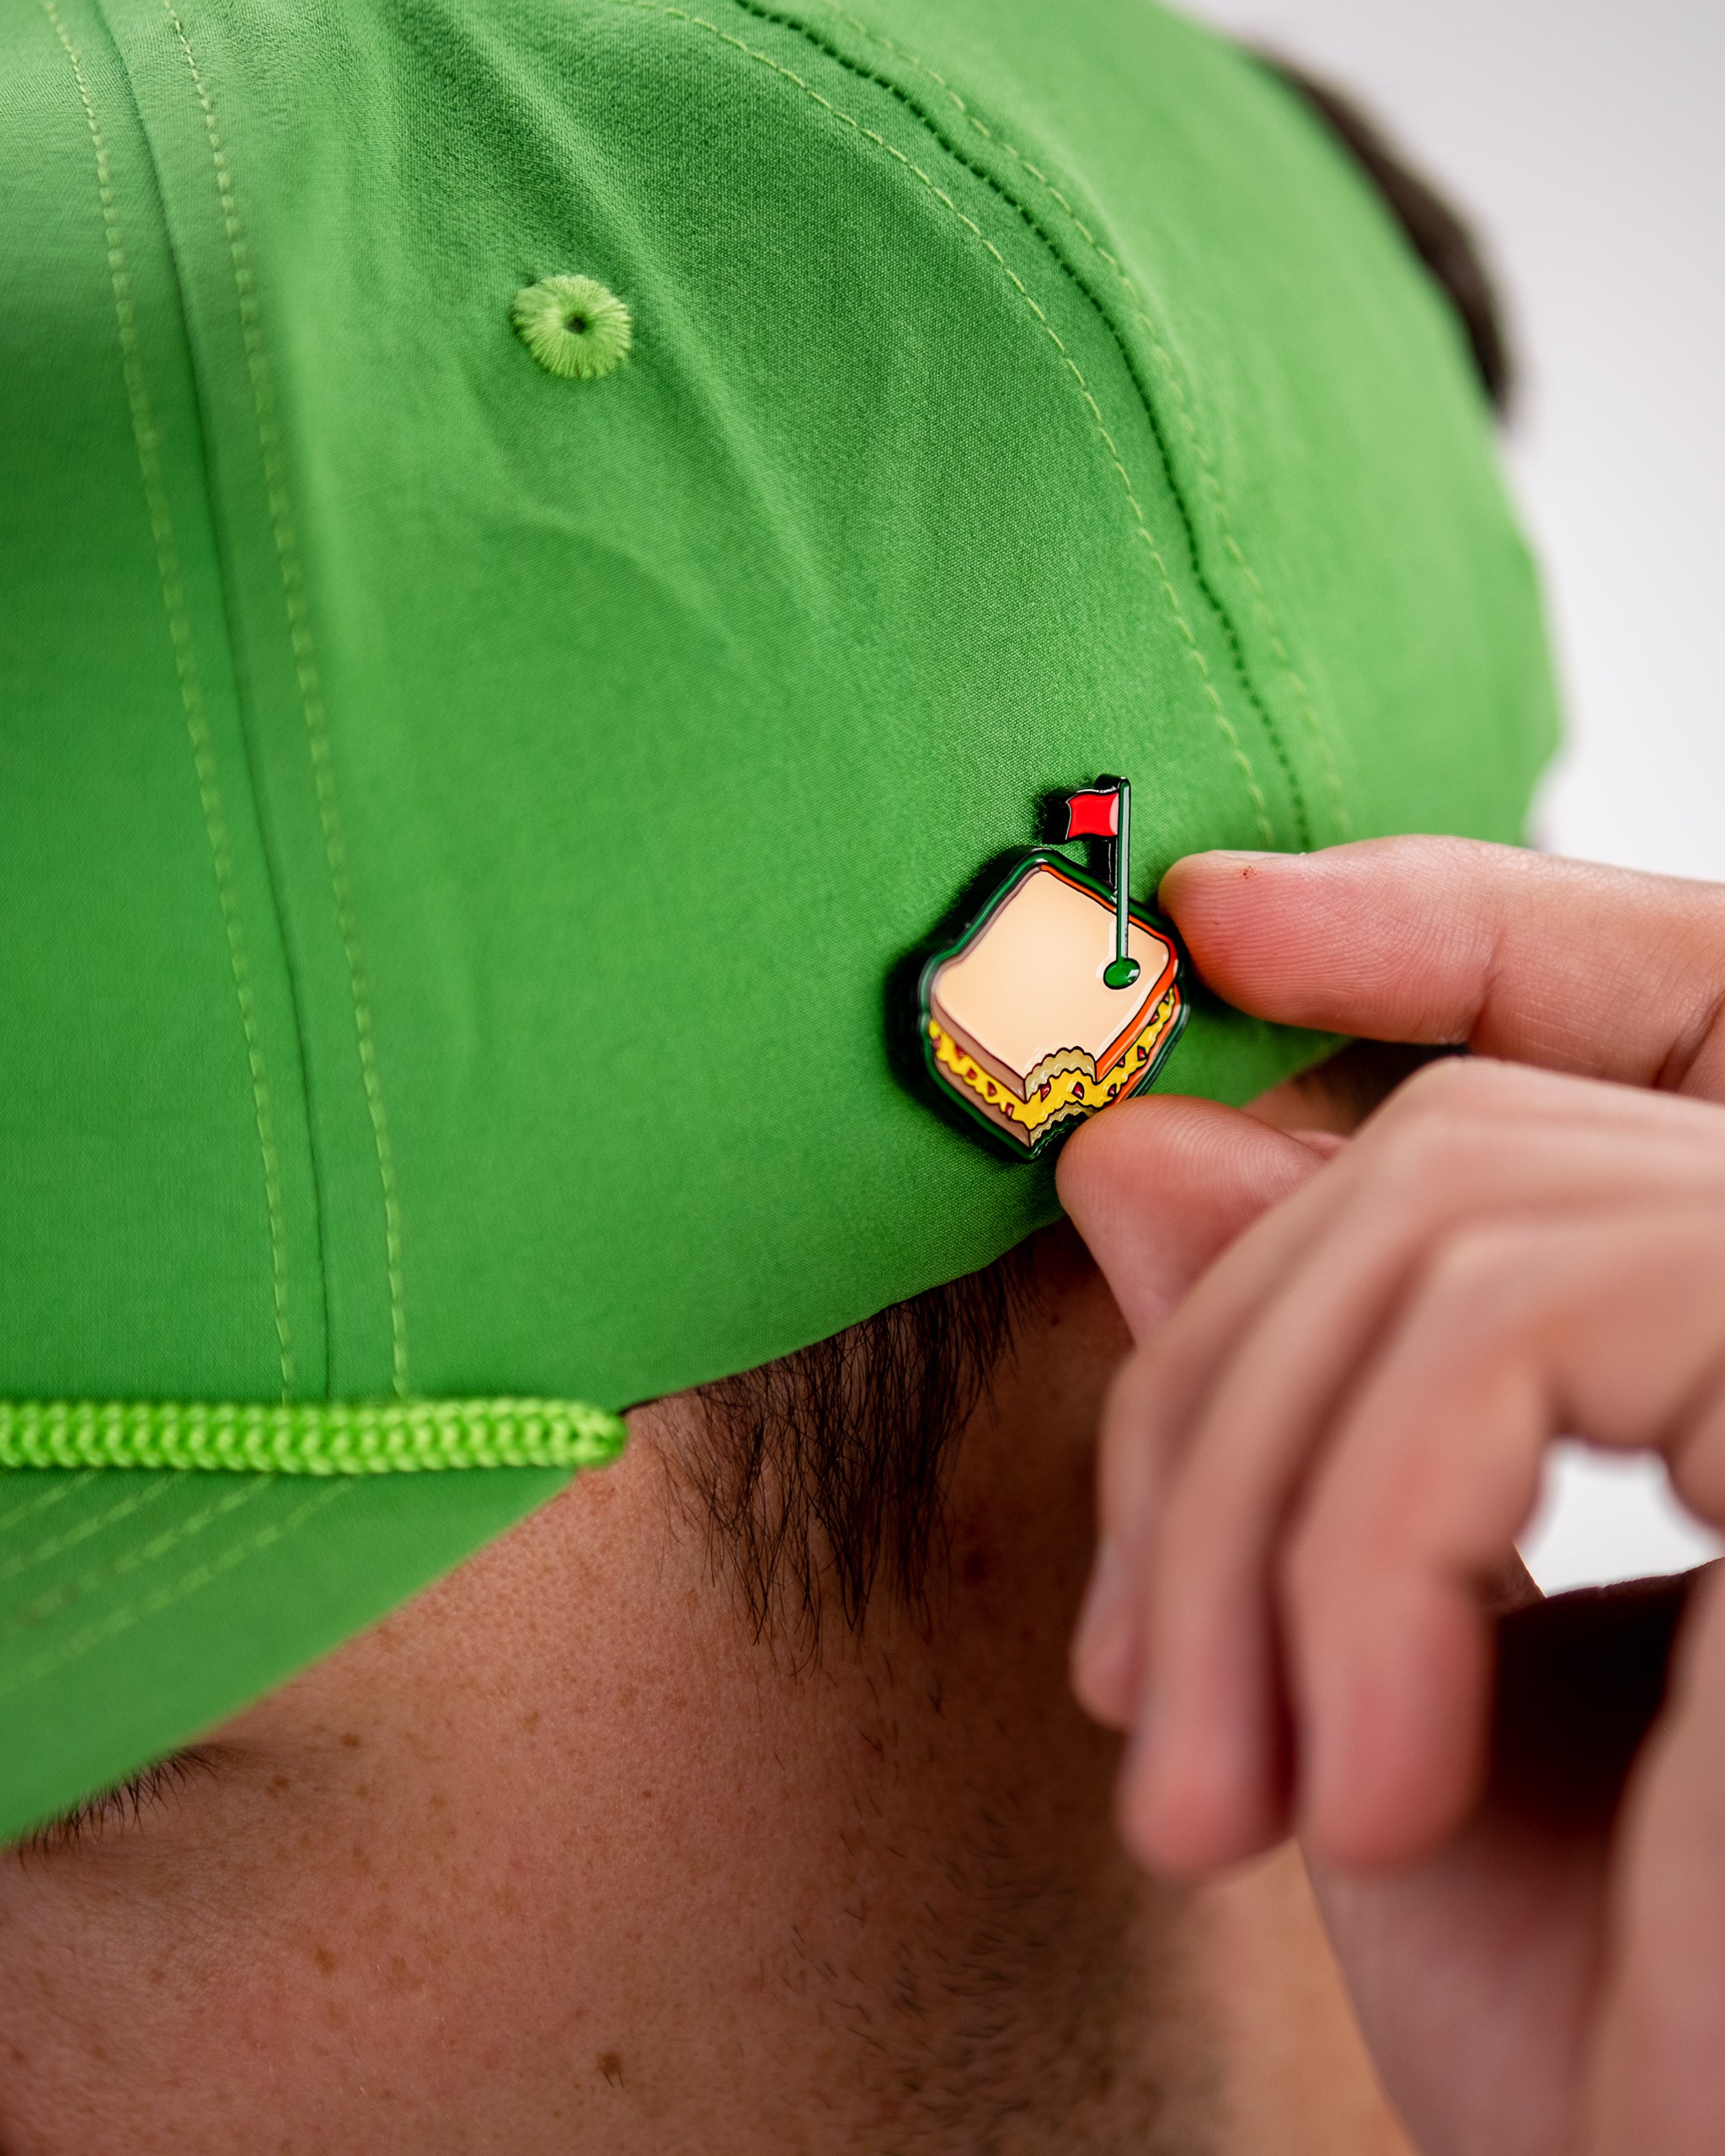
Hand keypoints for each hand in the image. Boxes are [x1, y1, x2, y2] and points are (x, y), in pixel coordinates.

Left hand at [1058, 837, 1724, 2155]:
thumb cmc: (1629, 2041)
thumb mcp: (1381, 1679)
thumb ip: (1285, 1412)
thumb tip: (1129, 1146)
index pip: (1625, 1016)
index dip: (1444, 928)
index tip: (1217, 925)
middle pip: (1456, 1155)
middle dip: (1212, 1406)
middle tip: (1131, 1708)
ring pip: (1456, 1220)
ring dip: (1249, 1520)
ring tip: (1216, 1796)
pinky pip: (1525, 1317)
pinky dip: (1362, 1548)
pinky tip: (1364, 1793)